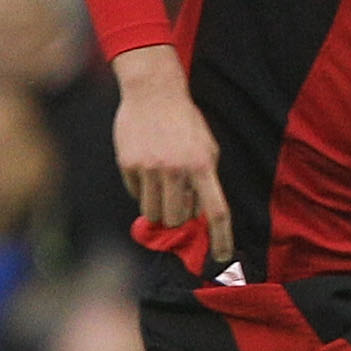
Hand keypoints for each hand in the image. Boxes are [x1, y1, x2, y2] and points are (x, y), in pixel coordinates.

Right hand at [113, 44, 233, 264]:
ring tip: (163, 183)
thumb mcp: (207, 149)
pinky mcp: (128, 166)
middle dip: (178, 218)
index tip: (222, 257)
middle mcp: (176, 170)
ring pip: (154, 214)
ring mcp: (150, 169)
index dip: (221, 238)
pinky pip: (136, 196)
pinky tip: (147, 167)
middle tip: (178, 199)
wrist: (153, 93)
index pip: (216, 211)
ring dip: (159, 209)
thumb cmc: (186, 124)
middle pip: (177, 219)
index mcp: (203, 166)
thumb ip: (205, 182)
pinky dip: (143, 191)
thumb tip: (197, 217)